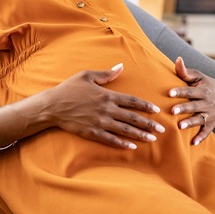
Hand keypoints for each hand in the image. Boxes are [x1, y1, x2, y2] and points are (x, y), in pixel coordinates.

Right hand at [48, 64, 164, 149]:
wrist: (52, 106)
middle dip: (148, 124)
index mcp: (107, 95)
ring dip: (140, 135)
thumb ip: (106, 74)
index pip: (132, 101)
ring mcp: (100, 122)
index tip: (156, 110)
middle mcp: (106, 110)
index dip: (146, 106)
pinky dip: (122, 144)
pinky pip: (111, 140)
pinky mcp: (92, 132)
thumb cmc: (69, 89)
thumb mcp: (87, 75)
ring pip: (125, 130)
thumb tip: (121, 66)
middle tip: (162, 130)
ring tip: (152, 139)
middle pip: (132, 118)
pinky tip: (132, 147)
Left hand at [169, 57, 214, 145]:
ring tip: (180, 127)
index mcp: (204, 89)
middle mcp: (209, 102)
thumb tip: (177, 59)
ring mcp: (211, 114)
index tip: (169, 93)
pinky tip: (192, 143)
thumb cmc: (200, 83)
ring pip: (200, 119)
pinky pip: (207, 131)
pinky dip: (201, 137)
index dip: (180, 91)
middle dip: (184, 108)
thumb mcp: (195, 76)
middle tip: (172, 111)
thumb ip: (185, 71)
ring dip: (190, 123)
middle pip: (195, 106)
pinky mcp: (212, 123)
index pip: (190, 91)